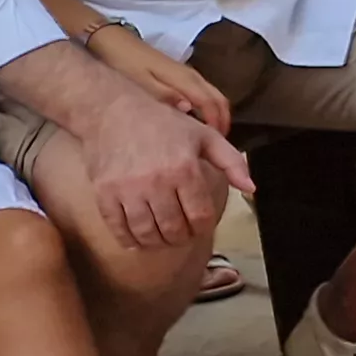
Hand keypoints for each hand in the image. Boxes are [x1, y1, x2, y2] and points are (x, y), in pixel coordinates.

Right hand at [79, 92, 250, 253]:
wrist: (114, 112)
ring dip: (157, 243)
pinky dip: (129, 240)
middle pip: (173, 229)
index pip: (200, 216)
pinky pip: (117, 228)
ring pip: (146, 233)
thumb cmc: (164, 125)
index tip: (200, 226)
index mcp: (185, 169)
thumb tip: (251, 189)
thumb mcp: (206, 136)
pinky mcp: (104, 193)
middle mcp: (156, 182)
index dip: (203, 227)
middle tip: (182, 235)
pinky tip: (137, 241)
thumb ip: (232, 163)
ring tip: (163, 239)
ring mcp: (127, 189)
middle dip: (181, 238)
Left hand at [85, 25, 228, 133]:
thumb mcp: (140, 82)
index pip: (211, 103)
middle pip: (219, 98)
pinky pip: (204, 92)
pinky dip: (209, 107)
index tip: (217, 143)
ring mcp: (187, 74)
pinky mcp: (180, 74)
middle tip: (219, 143)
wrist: (113, 41)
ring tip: (211, 134)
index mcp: (183, 79)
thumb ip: (164, 96)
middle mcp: (191, 75)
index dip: (217, 123)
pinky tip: (198, 119)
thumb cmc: (124, 63)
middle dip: (223, 120)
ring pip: (213, 94)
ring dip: (217, 113)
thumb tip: (189, 109)